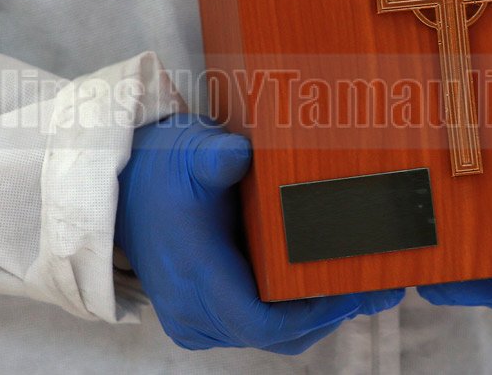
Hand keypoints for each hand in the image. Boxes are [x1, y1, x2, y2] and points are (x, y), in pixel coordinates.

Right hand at [115, 114, 403, 352]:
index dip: (312, 315)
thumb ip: (216, 156)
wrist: (120, 191)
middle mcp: (192, 310)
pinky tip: (318, 287)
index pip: (262, 323)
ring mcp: (194, 321)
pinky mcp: (198, 320)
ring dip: (311, 318)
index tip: (349, 291)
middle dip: (326, 316)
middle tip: (371, 288)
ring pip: (269, 337)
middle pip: (277, 337)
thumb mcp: (190, 153)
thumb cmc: (161, 171)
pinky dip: (289, 316)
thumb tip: (239, 154)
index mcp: (196, 275)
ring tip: (354, 287)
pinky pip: (254, 330)